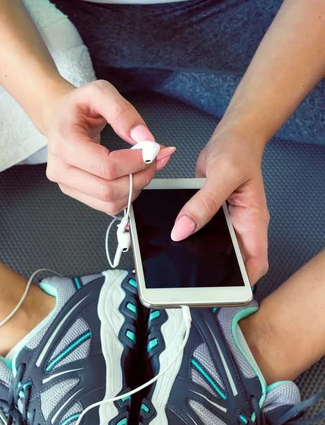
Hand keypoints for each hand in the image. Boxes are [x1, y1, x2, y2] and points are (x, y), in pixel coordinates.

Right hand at [42, 80, 174, 213]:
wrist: (59, 118)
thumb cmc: (78, 106)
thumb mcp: (99, 92)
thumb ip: (122, 112)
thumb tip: (144, 138)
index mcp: (64, 144)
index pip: (106, 167)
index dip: (135, 163)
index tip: (152, 150)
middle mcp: (60, 169)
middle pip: (108, 190)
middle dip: (140, 177)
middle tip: (156, 159)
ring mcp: (67, 185)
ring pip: (110, 203)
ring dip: (136, 188)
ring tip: (147, 166)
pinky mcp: (78, 194)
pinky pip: (109, 206)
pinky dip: (128, 194)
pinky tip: (134, 175)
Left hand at [171, 126, 268, 284]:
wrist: (231, 136)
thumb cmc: (238, 151)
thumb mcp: (222, 175)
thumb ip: (203, 204)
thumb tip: (182, 230)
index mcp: (253, 222)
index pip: (256, 262)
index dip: (242, 281)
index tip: (221, 288)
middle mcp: (239, 227)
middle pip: (229, 261)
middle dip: (210, 271)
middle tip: (186, 275)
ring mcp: (224, 223)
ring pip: (210, 249)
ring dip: (193, 254)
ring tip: (173, 256)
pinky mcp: (208, 216)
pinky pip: (196, 232)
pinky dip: (185, 235)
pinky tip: (169, 236)